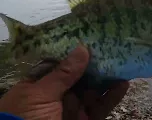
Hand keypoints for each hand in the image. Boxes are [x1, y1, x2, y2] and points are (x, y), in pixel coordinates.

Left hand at [0, 45, 128, 119]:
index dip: (77, 52)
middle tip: (114, 48)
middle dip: (97, 63)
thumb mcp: (40, 94)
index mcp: (42, 85)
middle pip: (82, 75)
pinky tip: (124, 84)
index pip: (62, 63)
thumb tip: (82, 48)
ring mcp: (74, 108)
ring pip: (95, 90)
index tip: (93, 39)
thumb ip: (63, 73)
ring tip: (124, 62)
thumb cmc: (27, 119)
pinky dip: (114, 96)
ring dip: (109, 78)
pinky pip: (102, 106)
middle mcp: (60, 95)